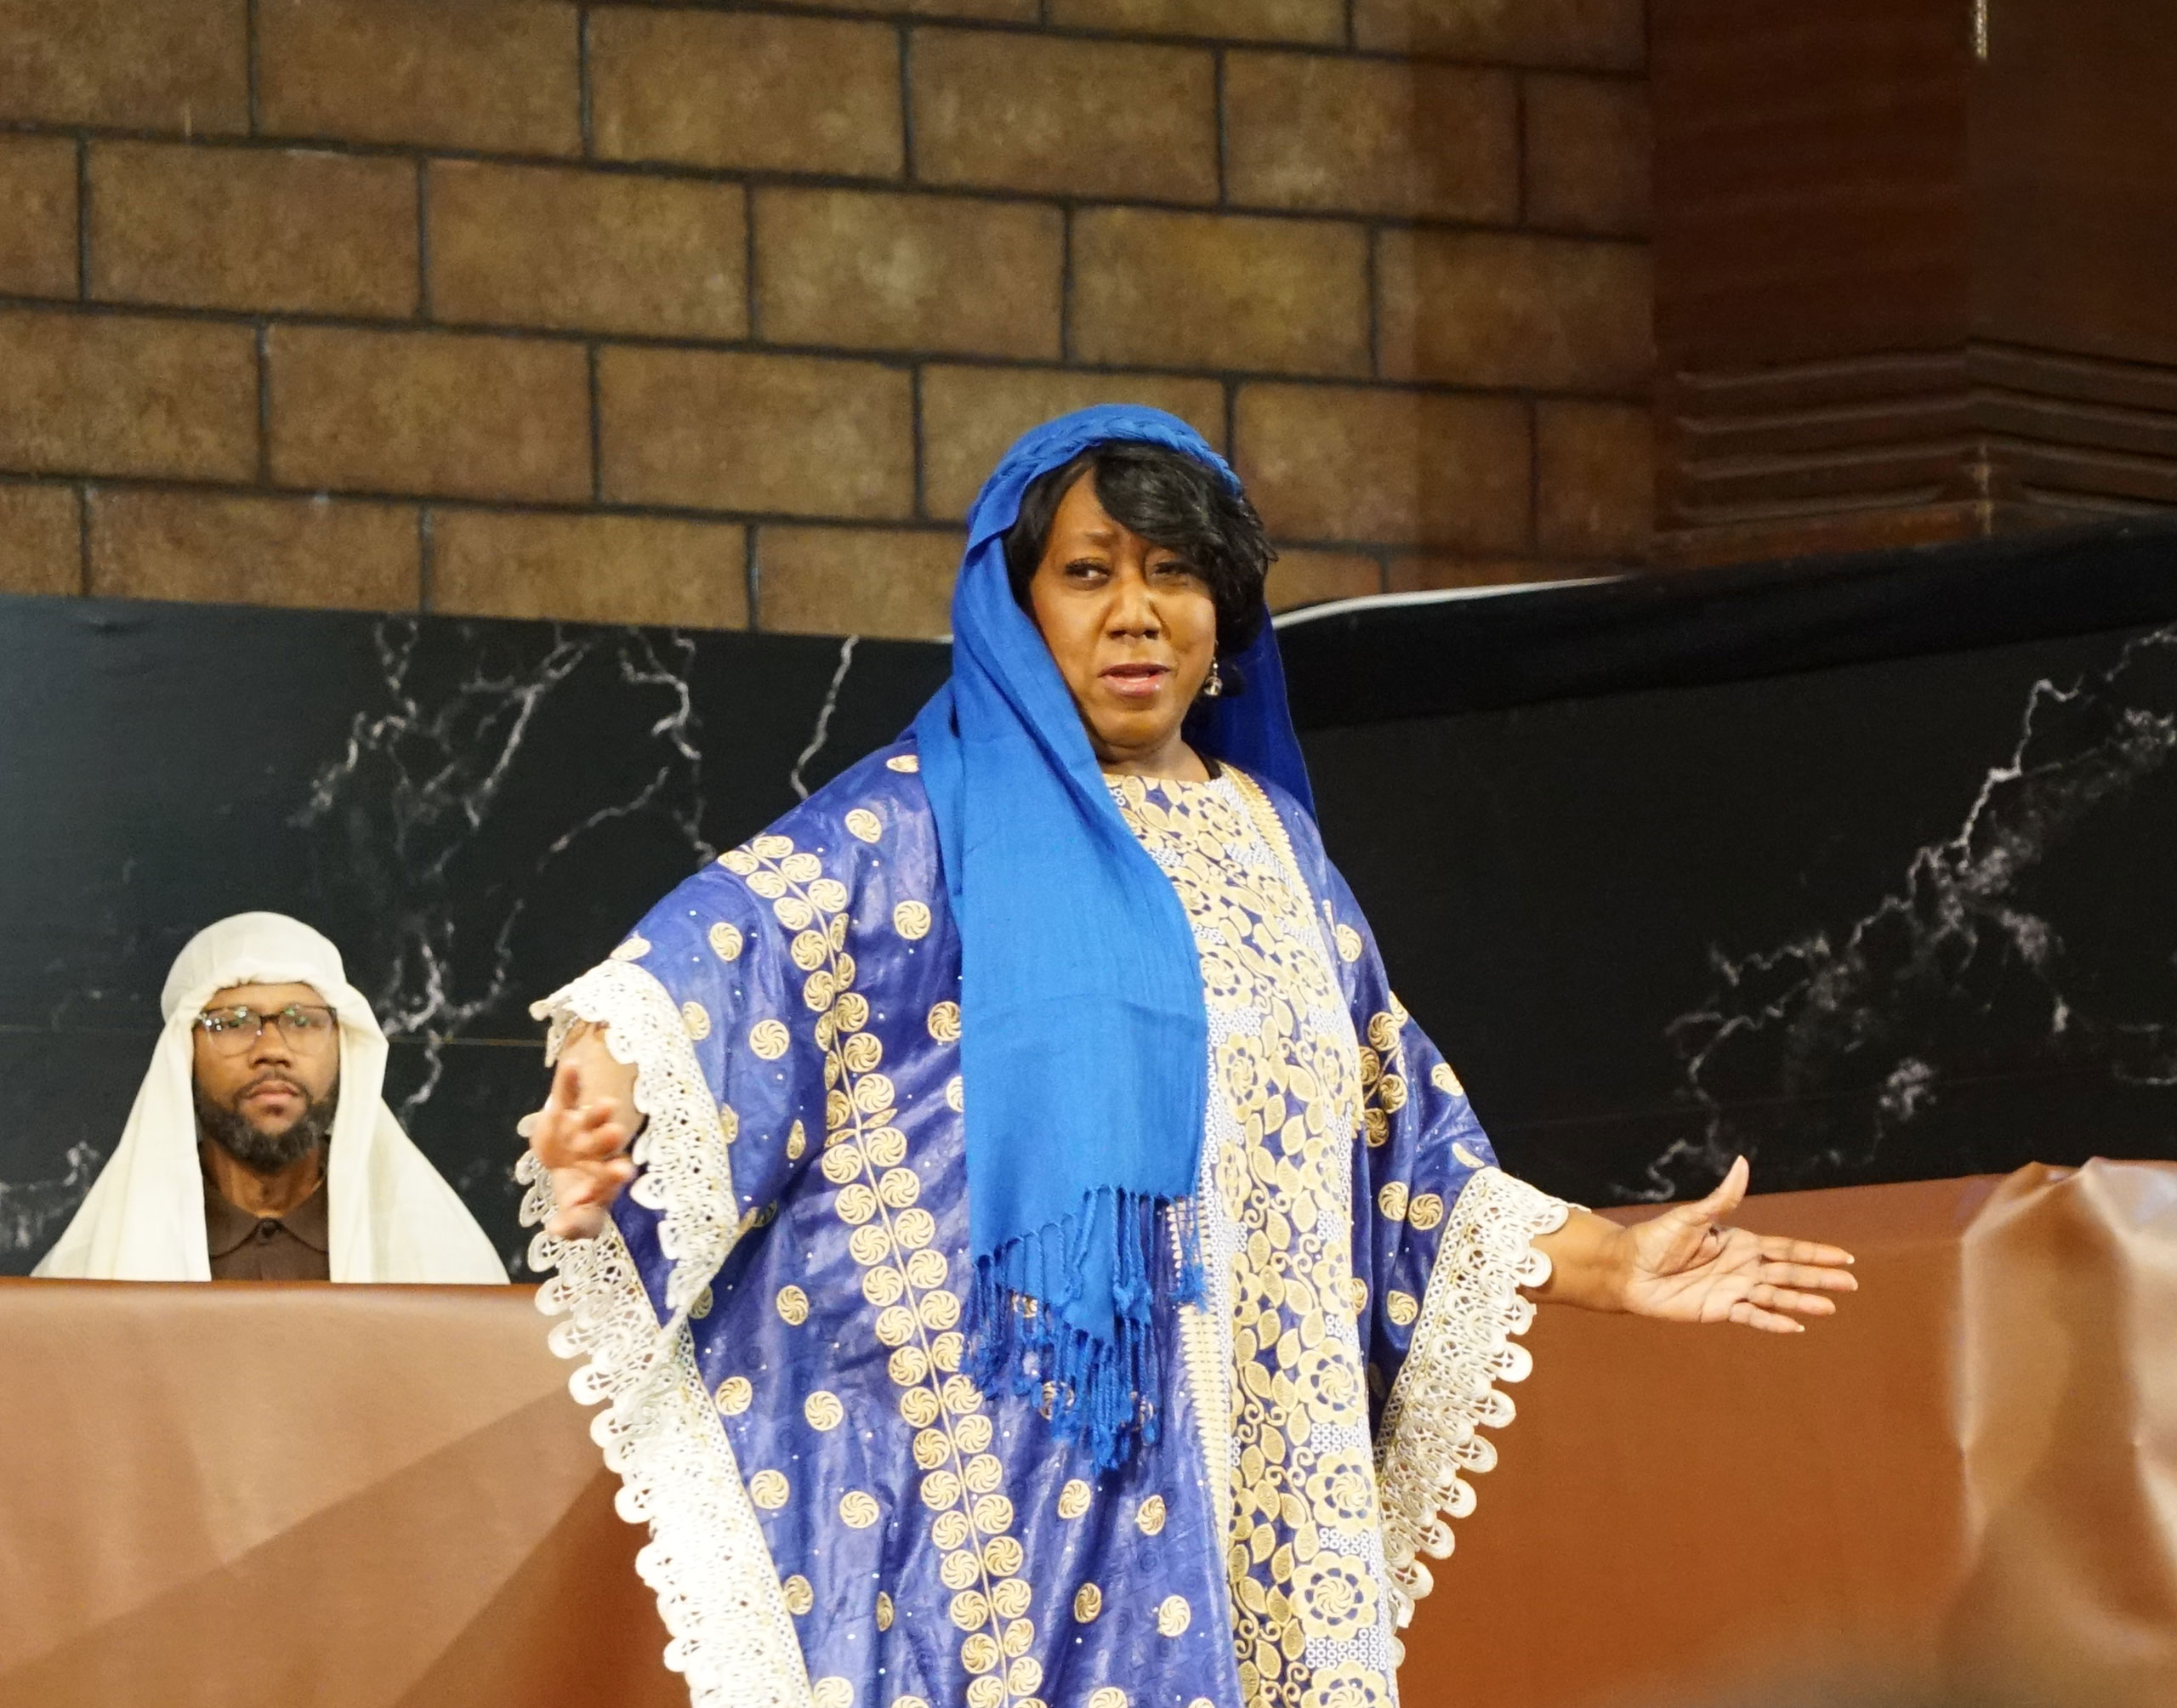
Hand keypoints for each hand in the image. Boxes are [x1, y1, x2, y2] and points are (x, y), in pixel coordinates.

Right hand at [524, 1024, 638, 1241]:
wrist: (564, 1169)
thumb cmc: (577, 1195)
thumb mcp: (575, 1220)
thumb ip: (573, 1226)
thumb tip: (556, 1231)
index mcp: (603, 1178)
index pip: (609, 1177)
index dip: (612, 1176)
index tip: (620, 1171)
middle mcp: (596, 1152)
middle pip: (602, 1145)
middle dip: (607, 1140)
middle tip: (617, 1132)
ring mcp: (580, 1130)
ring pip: (589, 1119)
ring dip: (596, 1112)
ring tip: (605, 1104)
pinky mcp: (562, 1113)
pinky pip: (567, 1094)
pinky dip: (568, 1079)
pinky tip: (571, 1063)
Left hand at [1619, 1156, 1856, 1332]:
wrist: (1628, 1269)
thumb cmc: (1656, 1238)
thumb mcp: (1692, 1216)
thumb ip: (1722, 1198)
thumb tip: (1742, 1162)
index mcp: (1740, 1242)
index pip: (1787, 1248)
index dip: (1816, 1253)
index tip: (1846, 1257)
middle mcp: (1743, 1267)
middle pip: (1789, 1273)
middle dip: (1820, 1278)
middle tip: (1852, 1283)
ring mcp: (1733, 1289)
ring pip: (1776, 1296)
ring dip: (1802, 1302)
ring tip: (1830, 1309)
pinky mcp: (1718, 1309)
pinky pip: (1751, 1316)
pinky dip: (1773, 1321)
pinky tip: (1796, 1326)